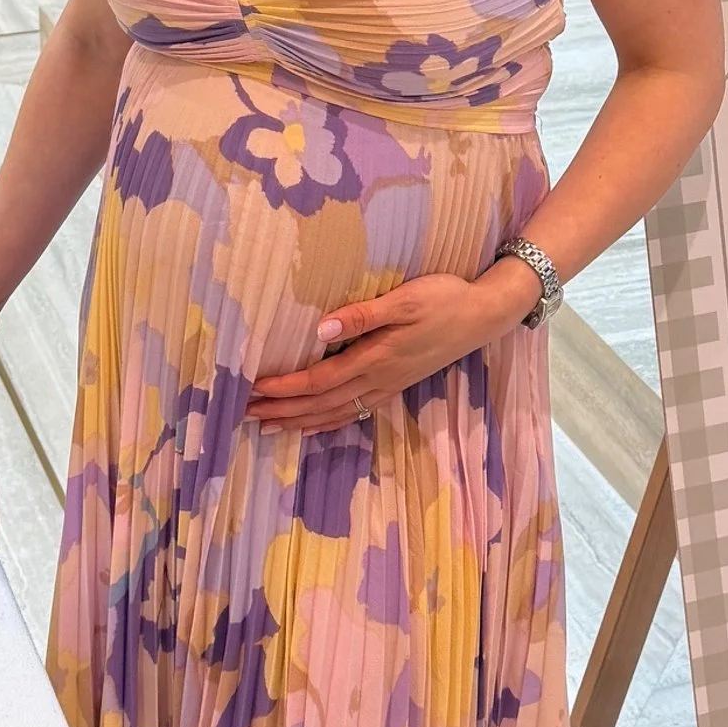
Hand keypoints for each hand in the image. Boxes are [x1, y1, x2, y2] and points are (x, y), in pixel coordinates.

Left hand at [246, 265, 536, 433]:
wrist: (483, 315)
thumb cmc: (443, 299)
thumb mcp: (404, 299)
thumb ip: (362, 316)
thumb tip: (320, 330)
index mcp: (376, 358)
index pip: (319, 379)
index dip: (284, 387)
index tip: (253, 388)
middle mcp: (378, 380)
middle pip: (320, 403)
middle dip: (282, 410)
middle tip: (244, 413)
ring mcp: (387, 387)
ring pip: (334, 413)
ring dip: (298, 421)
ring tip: (266, 426)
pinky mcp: (394, 386)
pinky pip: (353, 413)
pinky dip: (327, 423)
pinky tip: (312, 427)